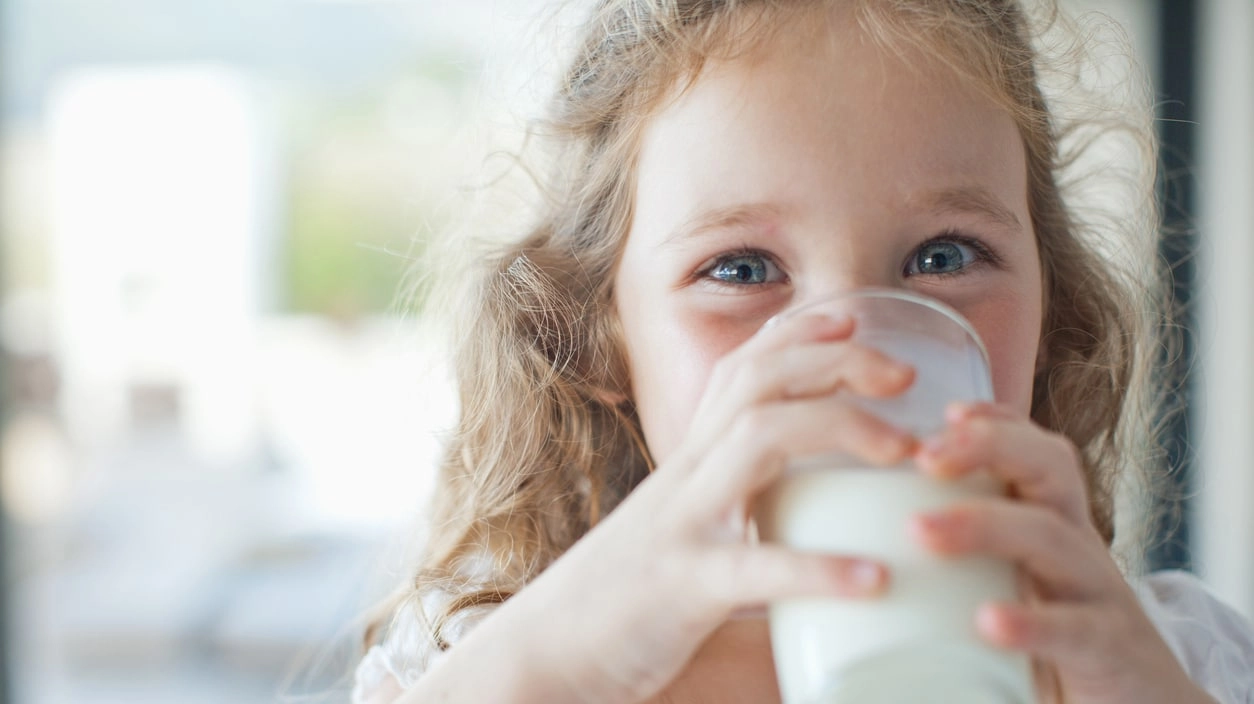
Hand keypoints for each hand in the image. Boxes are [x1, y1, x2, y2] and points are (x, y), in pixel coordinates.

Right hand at [503, 312, 915, 703]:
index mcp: (690, 465)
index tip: (854, 319)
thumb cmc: (625, 600)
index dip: (797, 333)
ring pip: (757, 439)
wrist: (545, 654)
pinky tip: (874, 578)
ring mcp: (682, 526)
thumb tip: (824, 538)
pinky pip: (754, 567)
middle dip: (834, 361)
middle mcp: (685, 478)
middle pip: (757, 382)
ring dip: (839, 429)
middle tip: (905, 374)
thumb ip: (742, 520)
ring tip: (903, 451)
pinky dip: (818, 568)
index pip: (740, 371)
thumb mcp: (683, 536)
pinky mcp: (682, 587)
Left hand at [911, 402, 1214, 703]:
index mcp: (1051, 522)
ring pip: (1050, 536)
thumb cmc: (1059, 635)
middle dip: (988, 447)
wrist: (1146, 701)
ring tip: (921, 530)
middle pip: (1048, 468)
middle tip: (925, 456)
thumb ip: (966, 555)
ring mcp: (1096, 591)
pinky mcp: (1107, 646)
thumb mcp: (1015, 580)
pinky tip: (988, 620)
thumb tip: (873, 546)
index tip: (946, 412)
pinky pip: (1073, 626)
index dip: (996, 422)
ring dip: (982, 525)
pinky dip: (1031, 621)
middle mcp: (1076, 544)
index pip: (1034, 451)